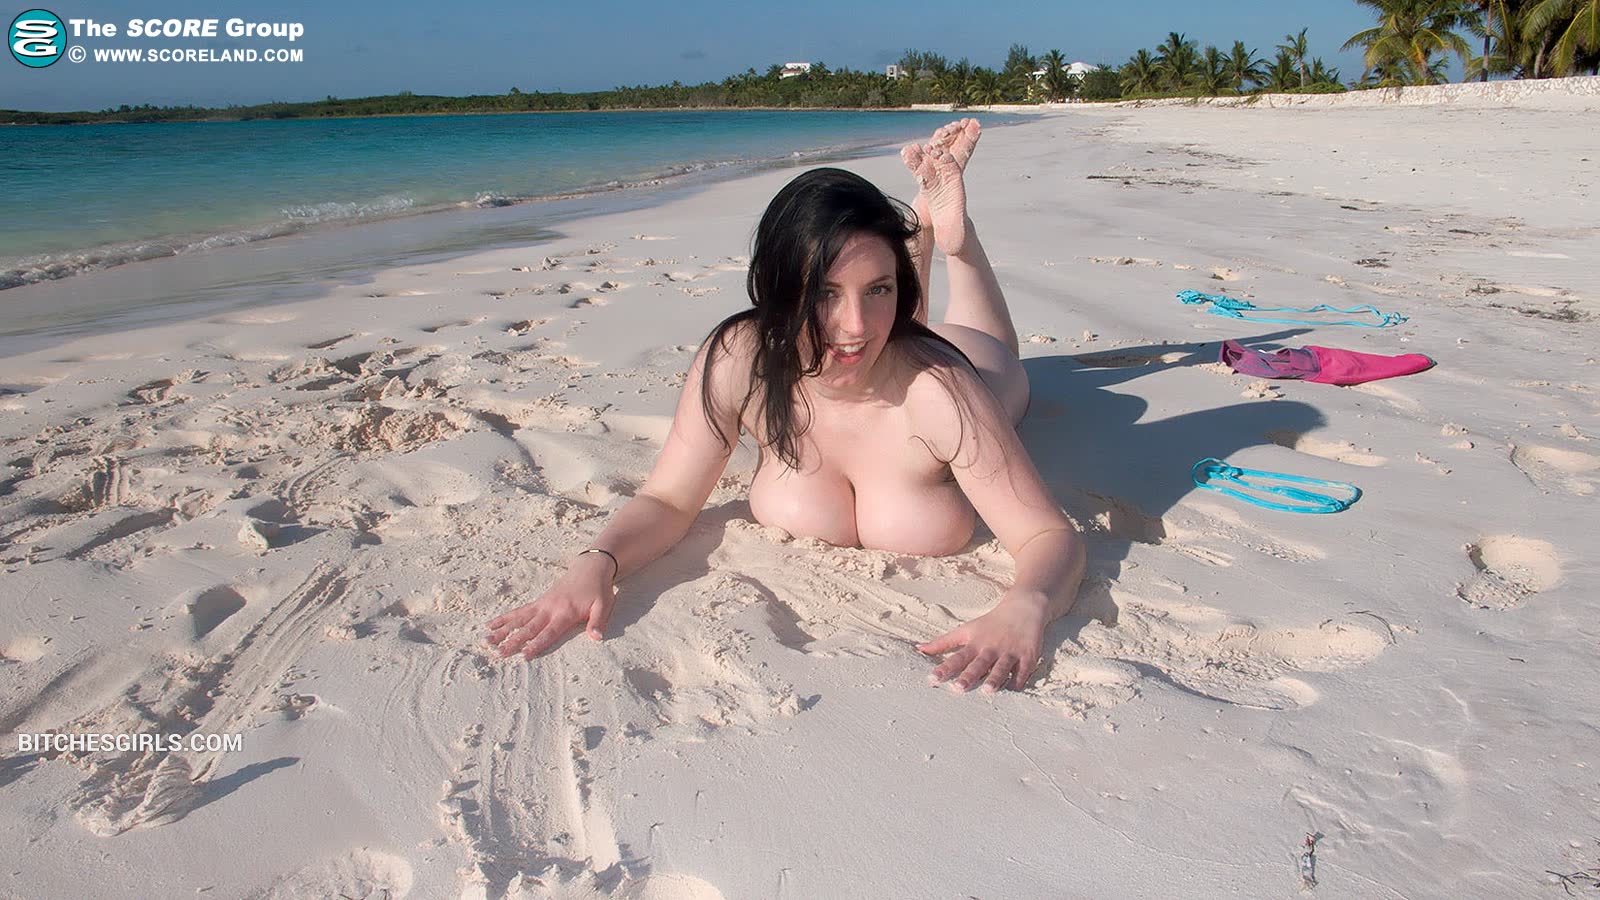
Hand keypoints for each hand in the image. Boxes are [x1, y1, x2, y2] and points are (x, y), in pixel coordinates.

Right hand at [484, 555, 616, 658]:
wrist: (590, 567)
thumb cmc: (597, 589)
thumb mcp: (604, 605)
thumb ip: (598, 622)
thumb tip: (596, 638)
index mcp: (565, 613)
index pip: (549, 632)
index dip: (536, 644)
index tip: (523, 655)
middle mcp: (550, 609)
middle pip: (528, 628)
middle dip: (512, 641)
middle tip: (497, 652)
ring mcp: (542, 604)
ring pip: (518, 619)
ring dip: (501, 631)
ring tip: (485, 641)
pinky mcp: (538, 602)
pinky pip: (519, 611)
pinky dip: (504, 618)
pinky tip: (490, 625)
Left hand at [918, 591, 1048, 692]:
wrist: (1023, 607)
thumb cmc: (990, 623)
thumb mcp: (965, 630)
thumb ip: (942, 643)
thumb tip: (919, 649)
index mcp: (974, 644)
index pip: (956, 658)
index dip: (944, 668)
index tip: (932, 680)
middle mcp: (990, 648)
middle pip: (978, 664)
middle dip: (968, 676)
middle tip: (958, 688)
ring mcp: (1010, 652)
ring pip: (1001, 667)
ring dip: (994, 678)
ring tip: (987, 691)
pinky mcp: (1028, 656)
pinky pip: (1024, 670)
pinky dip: (1019, 680)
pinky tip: (1013, 689)